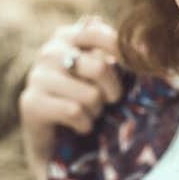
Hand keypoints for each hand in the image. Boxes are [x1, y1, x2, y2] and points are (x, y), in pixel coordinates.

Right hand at [19, 14, 124, 174]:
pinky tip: (78, 126)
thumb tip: (148, 46)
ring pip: (89, 95)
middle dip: (112, 92)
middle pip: (99, 68)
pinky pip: (74, 112)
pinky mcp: (30, 103)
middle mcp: (49, 51)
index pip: (98, 33)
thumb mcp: (107, 75)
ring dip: (96, 111)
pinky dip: (84, 124)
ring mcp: (36, 76)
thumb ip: (122, 55)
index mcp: (67, 36)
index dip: (122, 52)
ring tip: (89, 114)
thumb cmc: (90, 103)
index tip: (140, 71)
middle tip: (108, 102)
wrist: (60, 146)